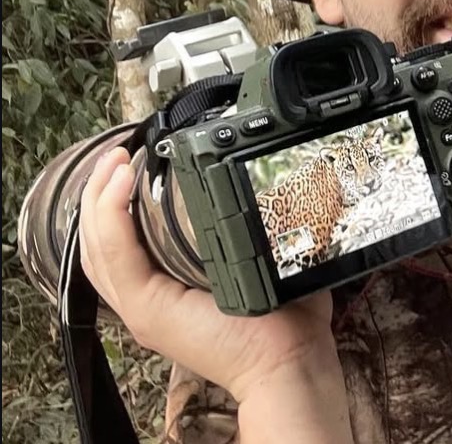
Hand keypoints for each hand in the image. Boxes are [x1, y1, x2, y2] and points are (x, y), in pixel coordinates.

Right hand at [78, 147, 343, 406]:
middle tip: (112, 155)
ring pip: (98, 247)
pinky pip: (115, 257)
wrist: (287, 362)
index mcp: (167, 291)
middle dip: (99, 193)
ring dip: (98, 199)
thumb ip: (255, 229)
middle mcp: (147, 299)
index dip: (115, 205)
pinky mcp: (148, 310)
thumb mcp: (263, 261)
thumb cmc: (285, 319)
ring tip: (110, 162)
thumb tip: (272, 185)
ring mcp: (143, 307)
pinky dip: (109, 218)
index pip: (123, 244)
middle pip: (100, 242)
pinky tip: (117, 186)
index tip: (126, 164)